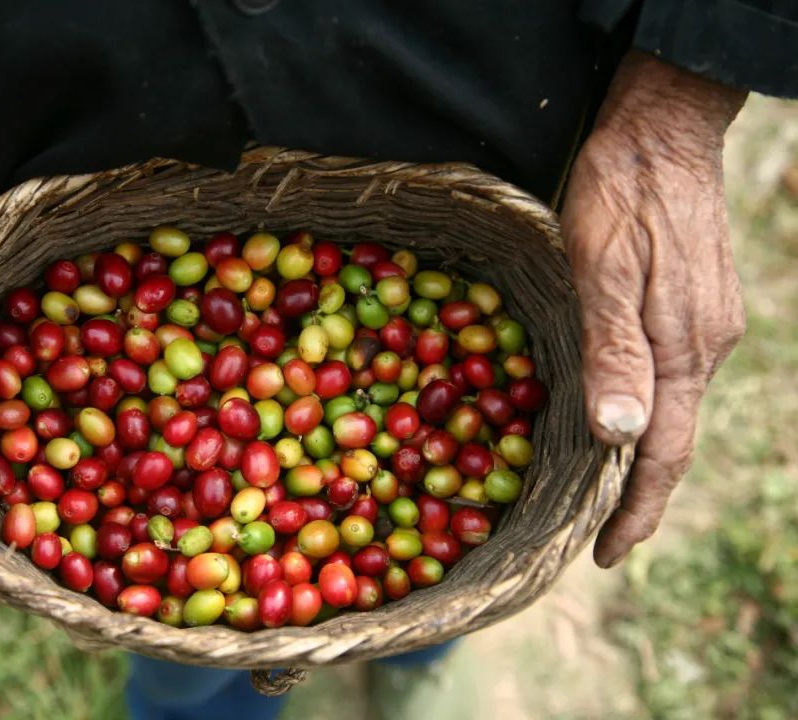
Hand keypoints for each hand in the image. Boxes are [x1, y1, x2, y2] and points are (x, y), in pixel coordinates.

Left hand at [561, 53, 746, 567]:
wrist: (664, 129)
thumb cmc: (621, 191)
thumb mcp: (603, 266)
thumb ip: (614, 349)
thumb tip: (622, 436)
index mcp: (683, 347)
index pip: (663, 453)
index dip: (636, 510)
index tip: (606, 555)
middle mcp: (704, 346)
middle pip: (673, 441)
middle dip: (639, 496)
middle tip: (598, 536)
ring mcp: (705, 325)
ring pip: (673, 410)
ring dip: (641, 457)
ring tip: (599, 490)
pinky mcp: (696, 305)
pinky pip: (671, 377)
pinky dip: (645, 412)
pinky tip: (617, 417)